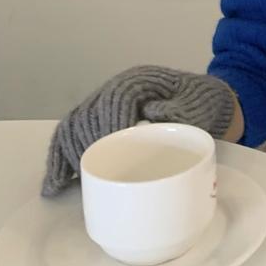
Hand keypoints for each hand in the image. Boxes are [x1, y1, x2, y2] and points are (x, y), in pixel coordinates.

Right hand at [43, 69, 237, 199]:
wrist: (209, 100)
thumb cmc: (206, 105)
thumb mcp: (200, 105)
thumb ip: (180, 108)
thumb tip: (150, 114)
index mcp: (142, 81)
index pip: (117, 99)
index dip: (110, 128)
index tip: (109, 158)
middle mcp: (120, 87)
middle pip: (91, 112)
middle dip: (85, 146)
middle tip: (88, 179)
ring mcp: (110, 101)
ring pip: (77, 122)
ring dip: (66, 152)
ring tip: (60, 184)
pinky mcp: (105, 119)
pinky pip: (76, 133)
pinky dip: (62, 155)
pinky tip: (56, 181)